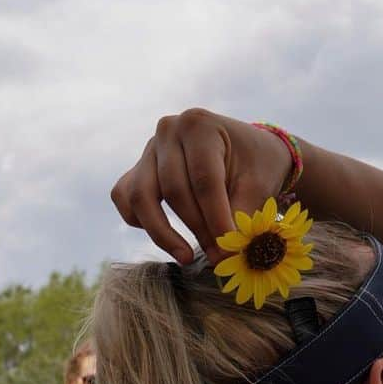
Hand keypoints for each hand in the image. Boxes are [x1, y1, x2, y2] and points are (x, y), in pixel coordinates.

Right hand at [111, 108, 291, 264]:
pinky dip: (139, 220)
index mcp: (200, 126)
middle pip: (174, 190)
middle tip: (218, 257)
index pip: (204, 180)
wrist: (247, 152)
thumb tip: (224, 254)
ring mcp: (149, 148)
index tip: (227, 252)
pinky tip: (166, 238)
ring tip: (187, 257)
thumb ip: (240, 217)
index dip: (215, 220)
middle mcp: (168, 130)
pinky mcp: (139, 168)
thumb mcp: (257, 187)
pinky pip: (125, 196)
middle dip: (197, 230)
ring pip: (142, 195)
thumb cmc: (256, 167)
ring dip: (163, 232)